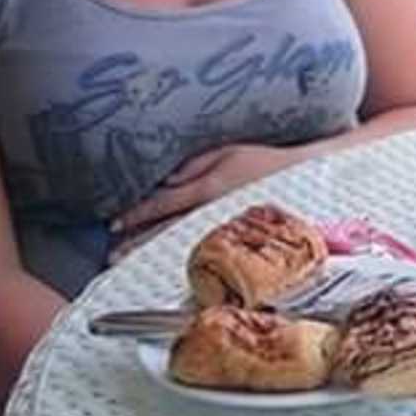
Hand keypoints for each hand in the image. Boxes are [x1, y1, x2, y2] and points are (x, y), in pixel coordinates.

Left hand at [109, 143, 306, 257]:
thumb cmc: (264, 161)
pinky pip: (201, 248)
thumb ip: (192, 166)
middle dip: (137, 242)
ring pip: (180, 244)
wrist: (301, 178)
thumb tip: (165, 181)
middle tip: (113, 255)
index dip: (136, 215)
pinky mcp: (233, 237)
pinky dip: (180, 255)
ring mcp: (222, 229)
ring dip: (153, 253)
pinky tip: (167, 262)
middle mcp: (210, 213)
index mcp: (206, 189)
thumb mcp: (226, 152)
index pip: (162, 204)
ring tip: (131, 262)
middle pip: (165, 231)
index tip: (114, 224)